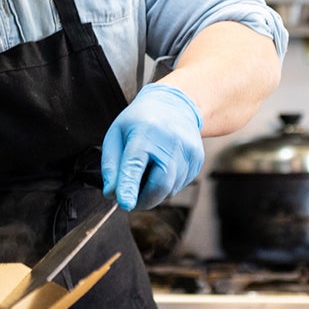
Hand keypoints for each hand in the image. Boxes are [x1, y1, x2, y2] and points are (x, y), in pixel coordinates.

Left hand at [101, 83, 203, 210]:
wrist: (176, 104)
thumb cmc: (141, 120)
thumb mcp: (116, 134)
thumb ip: (111, 165)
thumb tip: (112, 193)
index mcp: (145, 133)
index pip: (135, 164)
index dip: (129, 187)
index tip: (125, 204)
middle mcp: (170, 142)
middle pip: (160, 185)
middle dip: (143, 201)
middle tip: (131, 202)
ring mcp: (187, 150)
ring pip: (170, 189)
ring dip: (154, 193)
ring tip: (147, 175)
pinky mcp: (197, 159)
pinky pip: (180, 184)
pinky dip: (167, 185)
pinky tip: (162, 168)